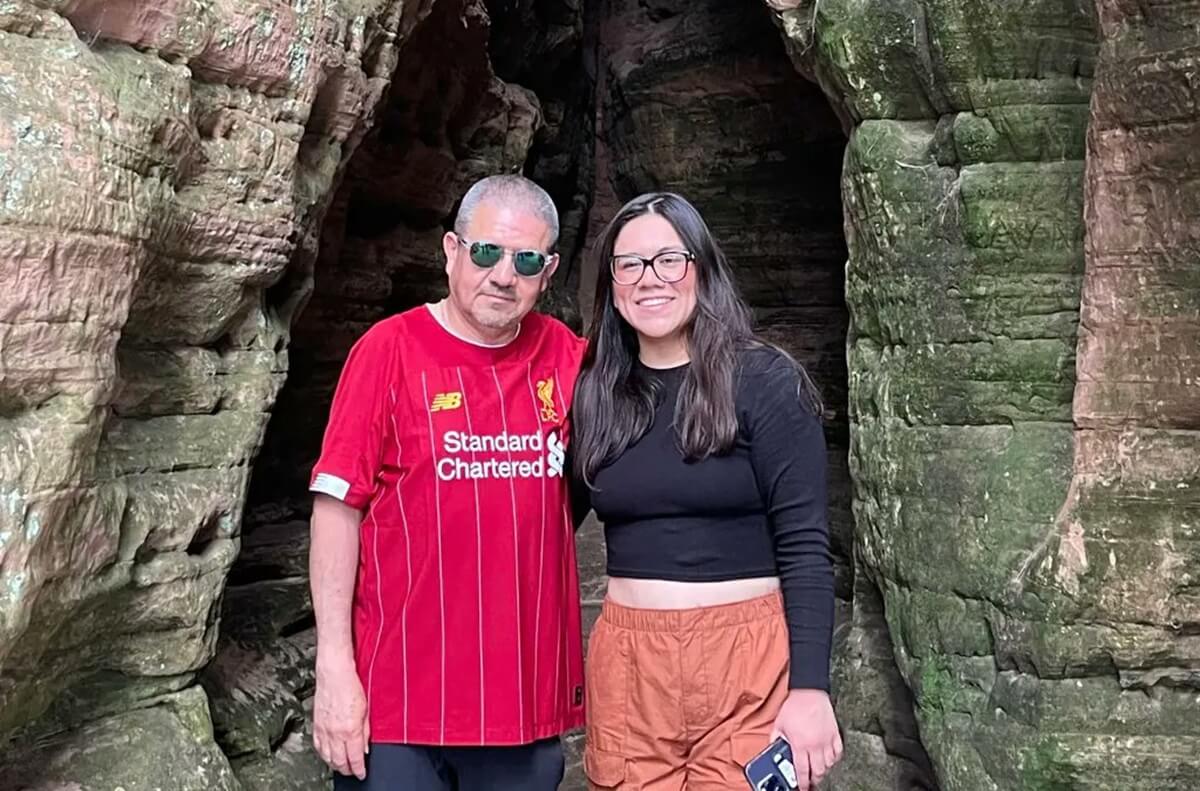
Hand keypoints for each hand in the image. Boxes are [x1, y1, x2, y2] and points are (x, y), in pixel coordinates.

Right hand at [313, 658, 369, 779]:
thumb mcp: (366, 710)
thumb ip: (366, 732)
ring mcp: (323, 730)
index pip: (355, 758)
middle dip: (347, 770)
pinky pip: (318, 746)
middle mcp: (335, 732)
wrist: (334, 674)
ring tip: (342, 766)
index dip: (359, 769)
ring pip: (327, 756)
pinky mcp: (316, 725)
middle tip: (352, 772)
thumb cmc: (351, 686)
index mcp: (350, 729)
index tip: (361, 774)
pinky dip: (323, 754)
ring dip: (335, 764)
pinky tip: (328, 755)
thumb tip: (365, 748)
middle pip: (340, 761)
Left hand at [770, 689, 841, 789]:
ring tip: (818, 770)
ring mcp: (827, 740)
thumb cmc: (794, 706)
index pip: (802, 771)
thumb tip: (772, 748)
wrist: (809, 692)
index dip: (802, 783)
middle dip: (814, 780)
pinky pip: (838, 753)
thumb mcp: (779, 724)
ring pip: (829, 764)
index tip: (802, 788)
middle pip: (818, 772)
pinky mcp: (835, 734)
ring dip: (823, 770)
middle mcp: (815, 745)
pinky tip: (829, 759)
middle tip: (810, 781)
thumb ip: (775, 739)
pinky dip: (834, 759)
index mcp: (800, 744)